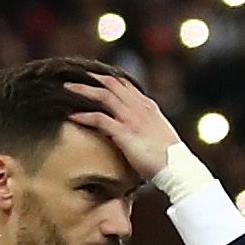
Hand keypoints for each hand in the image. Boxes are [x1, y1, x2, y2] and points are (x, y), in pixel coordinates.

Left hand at [65, 67, 178, 185]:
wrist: (178, 168)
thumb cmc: (168, 157)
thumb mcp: (158, 133)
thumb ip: (146, 124)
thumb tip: (133, 126)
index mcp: (149, 107)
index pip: (125, 84)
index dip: (107, 78)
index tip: (91, 76)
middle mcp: (140, 108)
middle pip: (112, 84)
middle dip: (92, 78)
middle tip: (74, 75)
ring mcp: (133, 119)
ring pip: (104, 96)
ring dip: (83, 90)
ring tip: (66, 88)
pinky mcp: (125, 132)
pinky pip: (99, 119)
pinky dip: (84, 116)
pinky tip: (71, 116)